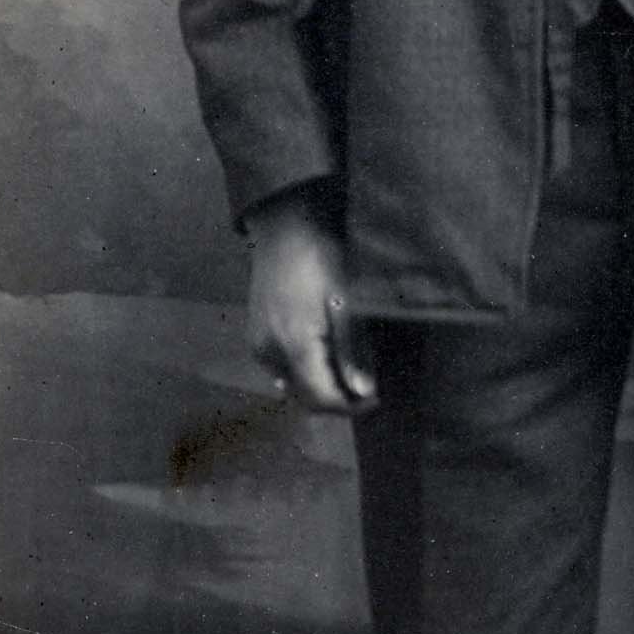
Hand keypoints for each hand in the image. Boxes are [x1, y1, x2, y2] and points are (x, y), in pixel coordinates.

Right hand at [247, 192, 377, 412]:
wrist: (285, 227)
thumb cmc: (322, 258)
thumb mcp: (347, 303)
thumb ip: (353, 351)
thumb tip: (362, 392)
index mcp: (292, 344)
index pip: (320, 398)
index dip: (350, 406)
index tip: (376, 398)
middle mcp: (268, 351)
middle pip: (304, 396)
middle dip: (337, 398)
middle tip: (368, 387)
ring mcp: (259, 343)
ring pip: (293, 383)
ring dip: (322, 385)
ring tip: (350, 367)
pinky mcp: (256, 335)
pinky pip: (283, 367)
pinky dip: (306, 369)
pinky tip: (327, 353)